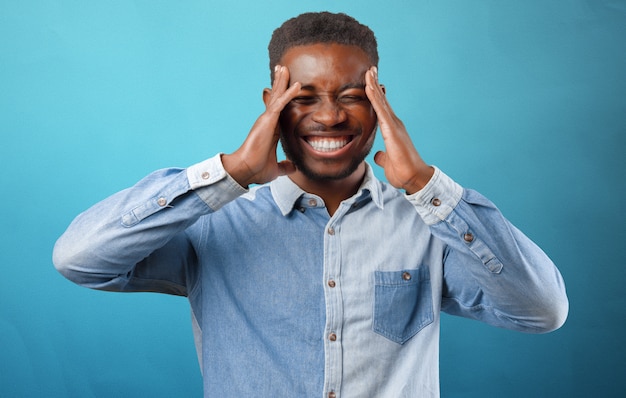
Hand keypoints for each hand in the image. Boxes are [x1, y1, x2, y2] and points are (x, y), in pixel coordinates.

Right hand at [222, 66, 300, 186]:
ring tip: (284, 67)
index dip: (281, 97)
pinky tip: (298, 85)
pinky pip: (281, 104)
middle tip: (282, 68)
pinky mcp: (268, 121)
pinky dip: (289, 93)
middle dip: (279, 82)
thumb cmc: (256, 169)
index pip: (278, 110)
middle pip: (275, 97)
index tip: (284, 87)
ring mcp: (267, 120)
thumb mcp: (276, 168)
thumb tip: (293, 168)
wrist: (246, 171)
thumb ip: (285, 166)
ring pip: (276, 96)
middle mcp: (267, 121)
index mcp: (271, 130)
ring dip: (282, 81)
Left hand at [365, 66, 433, 193]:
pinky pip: (381, 110)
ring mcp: (394, 125)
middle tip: (370, 69)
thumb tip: (378, 155)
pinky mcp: (392, 130)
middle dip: (375, 84)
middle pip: (382, 100)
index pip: (381, 109)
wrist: (414, 178)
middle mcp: (394, 124)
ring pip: (381, 101)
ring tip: (369, 71)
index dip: (375, 96)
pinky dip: (375, 98)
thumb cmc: (403, 172)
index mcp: (391, 130)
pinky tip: (369, 87)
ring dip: (374, 85)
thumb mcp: (387, 162)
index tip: (370, 82)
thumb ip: (382, 156)